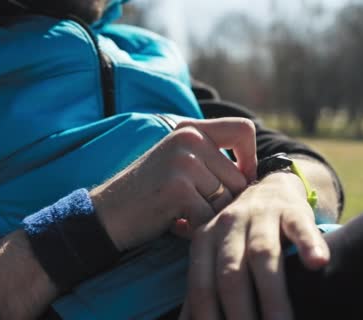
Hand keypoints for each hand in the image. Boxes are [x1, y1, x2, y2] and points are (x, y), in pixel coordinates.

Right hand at [90, 117, 257, 251]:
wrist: (106, 214)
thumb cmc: (149, 193)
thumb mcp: (179, 163)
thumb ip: (212, 158)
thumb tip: (256, 175)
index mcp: (190, 129)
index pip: (243, 130)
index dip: (250, 159)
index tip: (240, 178)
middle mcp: (188, 138)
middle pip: (239, 177)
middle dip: (224, 201)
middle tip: (195, 208)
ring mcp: (183, 162)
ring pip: (226, 199)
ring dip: (209, 215)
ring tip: (183, 213)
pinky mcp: (178, 188)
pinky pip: (209, 217)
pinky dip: (196, 228)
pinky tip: (176, 224)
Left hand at [179, 171, 330, 319]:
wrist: (270, 188)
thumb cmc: (241, 235)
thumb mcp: (216, 255)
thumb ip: (203, 288)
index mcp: (204, 240)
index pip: (202, 287)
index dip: (209, 319)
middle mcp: (229, 225)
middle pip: (231, 274)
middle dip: (241, 314)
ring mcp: (261, 214)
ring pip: (263, 254)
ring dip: (273, 296)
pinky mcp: (293, 209)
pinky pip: (300, 227)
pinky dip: (308, 244)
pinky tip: (317, 264)